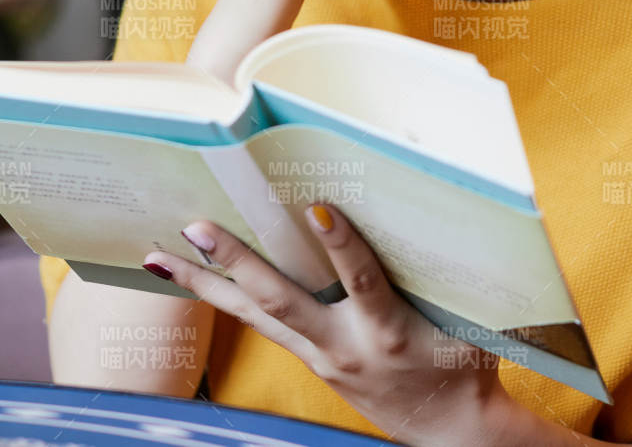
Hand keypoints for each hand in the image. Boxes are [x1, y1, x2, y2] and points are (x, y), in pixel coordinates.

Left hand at [140, 202, 514, 446]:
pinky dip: (223, 300)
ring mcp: (320, 355)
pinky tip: (189, 279)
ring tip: (159, 256)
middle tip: (198, 228)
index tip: (319, 207)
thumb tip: (449, 210)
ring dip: (204, 285)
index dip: (343, 245)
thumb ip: (453, 272)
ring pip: (254, 315)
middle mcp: (345, 345)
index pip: (364, 281)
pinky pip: (259, 325)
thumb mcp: (471, 319)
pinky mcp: (309, 359)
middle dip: (237, 263)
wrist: (448, 429)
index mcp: (390, 332)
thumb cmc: (464, 364)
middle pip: (282, 300)